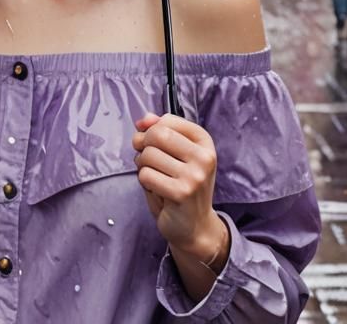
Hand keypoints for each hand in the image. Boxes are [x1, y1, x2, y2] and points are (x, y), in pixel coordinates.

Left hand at [133, 112, 227, 265]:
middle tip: (145, 157)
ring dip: (142, 165)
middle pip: (156, 135)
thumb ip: (161, 131)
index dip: (151, 129)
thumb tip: (144, 119)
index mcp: (204, 142)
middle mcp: (204, 157)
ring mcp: (195, 176)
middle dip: (143, 144)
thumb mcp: (177, 154)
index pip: (168, 121)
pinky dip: (144, 181)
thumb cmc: (183, 185)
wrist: (196, 226)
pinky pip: (146, 175)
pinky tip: (156, 188)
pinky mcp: (182, 193)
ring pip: (148, 155)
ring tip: (154, 175)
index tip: (150, 140)